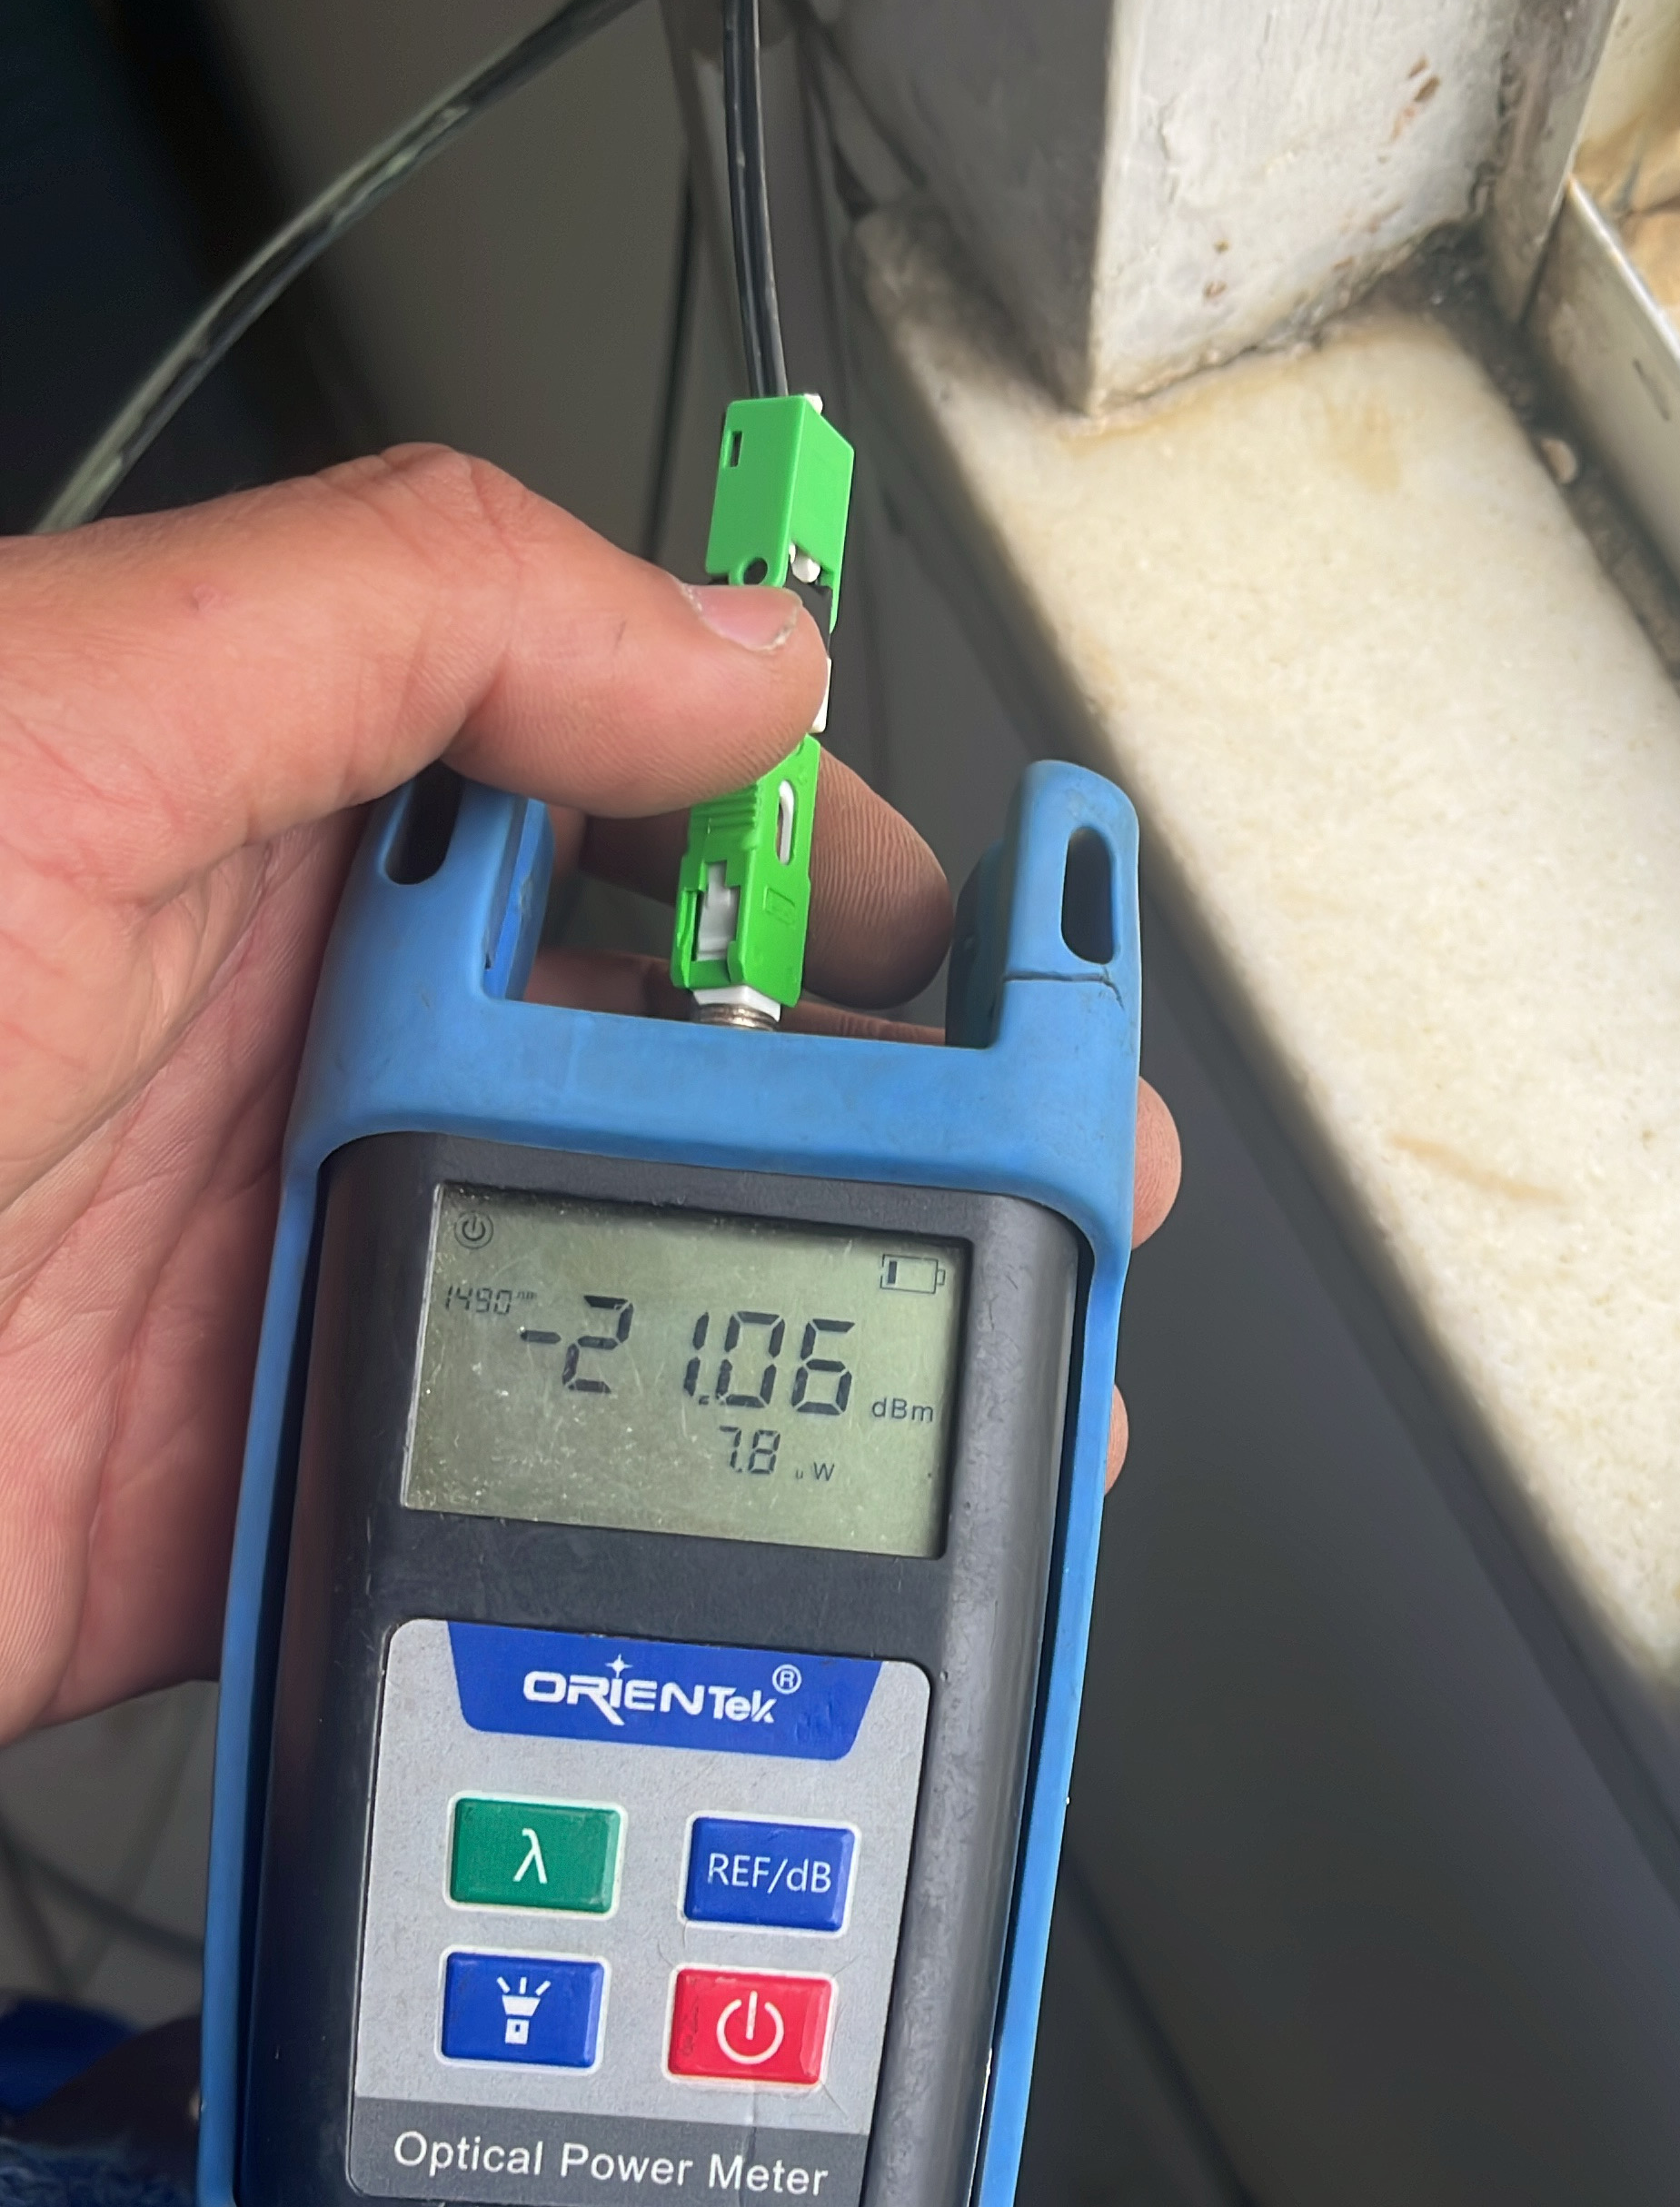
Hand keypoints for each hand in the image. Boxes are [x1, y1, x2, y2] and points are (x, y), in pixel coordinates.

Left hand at [0, 448, 1178, 1744]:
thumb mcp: (56, 714)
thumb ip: (401, 623)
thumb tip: (730, 652)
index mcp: (288, 834)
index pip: (645, 823)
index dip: (846, 885)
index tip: (1000, 975)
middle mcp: (309, 1062)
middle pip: (681, 1094)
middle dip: (894, 1152)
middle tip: (1052, 1224)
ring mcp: (289, 1292)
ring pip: (626, 1324)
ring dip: (809, 1375)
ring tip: (986, 1430)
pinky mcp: (249, 1504)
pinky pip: (499, 1522)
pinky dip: (645, 1564)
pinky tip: (767, 1583)